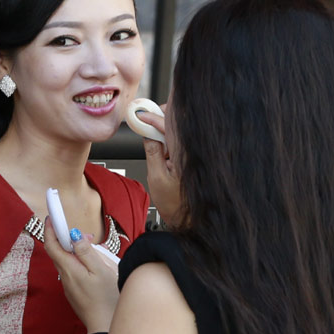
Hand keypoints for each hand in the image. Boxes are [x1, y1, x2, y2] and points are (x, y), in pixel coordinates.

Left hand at [43, 217, 119, 330]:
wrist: (104, 327)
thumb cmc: (107, 299)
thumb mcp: (101, 271)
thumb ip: (87, 252)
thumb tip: (75, 236)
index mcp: (69, 269)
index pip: (52, 245)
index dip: (50, 229)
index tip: (51, 217)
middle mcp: (65, 277)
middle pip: (59, 253)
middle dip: (68, 239)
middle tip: (86, 236)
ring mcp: (68, 287)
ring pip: (67, 263)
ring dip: (76, 253)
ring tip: (95, 252)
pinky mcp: (74, 293)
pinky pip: (73, 273)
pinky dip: (80, 265)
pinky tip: (95, 269)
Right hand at [138, 109, 182, 226]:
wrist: (188, 218)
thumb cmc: (176, 203)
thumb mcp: (156, 177)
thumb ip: (152, 151)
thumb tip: (146, 132)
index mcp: (184, 154)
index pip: (169, 126)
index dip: (153, 117)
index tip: (140, 115)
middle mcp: (191, 151)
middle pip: (176, 124)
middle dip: (161, 117)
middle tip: (146, 119)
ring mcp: (192, 154)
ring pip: (177, 131)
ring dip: (163, 127)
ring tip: (151, 135)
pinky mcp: (191, 158)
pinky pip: (179, 141)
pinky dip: (168, 138)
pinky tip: (160, 145)